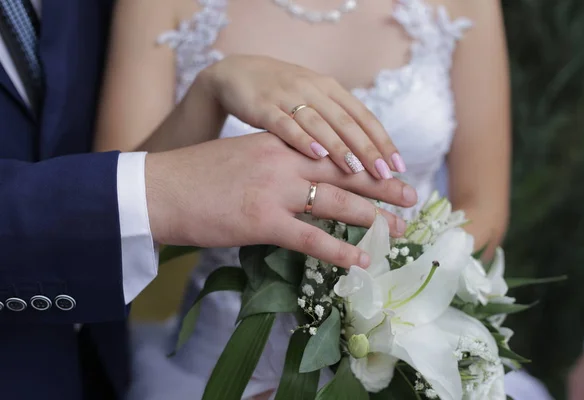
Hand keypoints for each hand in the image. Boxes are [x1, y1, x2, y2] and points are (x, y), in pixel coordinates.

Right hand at [145, 132, 417, 268]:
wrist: (161, 189)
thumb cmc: (198, 176)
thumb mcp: (245, 156)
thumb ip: (277, 162)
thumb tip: (303, 180)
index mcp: (280, 143)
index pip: (333, 151)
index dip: (365, 163)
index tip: (389, 171)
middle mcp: (284, 162)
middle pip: (346, 173)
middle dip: (382, 187)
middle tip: (412, 197)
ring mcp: (275, 191)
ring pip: (336, 203)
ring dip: (373, 218)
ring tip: (398, 230)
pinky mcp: (262, 221)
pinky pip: (311, 238)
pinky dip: (340, 250)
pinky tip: (362, 260)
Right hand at [196, 55, 406, 178]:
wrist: (236, 74)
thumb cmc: (281, 95)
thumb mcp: (313, 102)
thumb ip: (337, 123)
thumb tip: (367, 157)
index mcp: (330, 90)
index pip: (363, 117)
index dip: (382, 142)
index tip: (399, 168)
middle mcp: (313, 90)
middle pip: (347, 122)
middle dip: (369, 150)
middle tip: (386, 177)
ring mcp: (287, 96)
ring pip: (320, 123)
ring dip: (339, 147)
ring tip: (357, 170)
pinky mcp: (262, 105)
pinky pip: (284, 123)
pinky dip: (301, 138)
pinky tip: (315, 155)